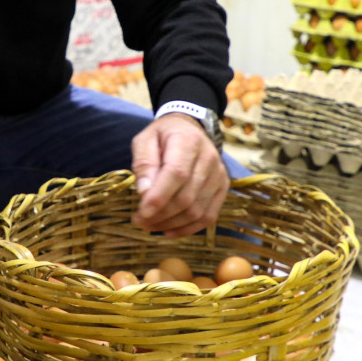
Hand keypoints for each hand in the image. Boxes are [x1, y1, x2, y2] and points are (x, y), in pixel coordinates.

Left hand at [131, 112, 228, 236]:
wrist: (190, 129)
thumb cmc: (163, 136)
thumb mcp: (145, 140)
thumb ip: (143, 164)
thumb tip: (144, 193)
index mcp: (188, 141)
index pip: (177, 174)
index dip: (159, 197)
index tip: (141, 213)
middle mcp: (209, 158)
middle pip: (186, 196)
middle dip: (161, 215)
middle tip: (139, 221)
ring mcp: (219, 175)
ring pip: (197, 210)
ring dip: (171, 224)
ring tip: (150, 225)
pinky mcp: (222, 188)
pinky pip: (208, 217)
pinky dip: (187, 229)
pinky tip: (168, 231)